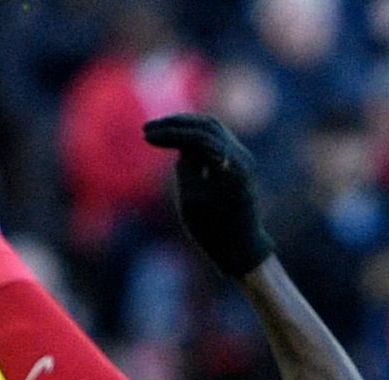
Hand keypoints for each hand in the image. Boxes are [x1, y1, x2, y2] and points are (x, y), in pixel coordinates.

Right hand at [143, 112, 271, 277]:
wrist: (242, 247)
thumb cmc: (214, 231)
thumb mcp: (191, 201)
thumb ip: (185, 169)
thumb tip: (182, 148)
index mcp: (230, 166)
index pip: (197, 137)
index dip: (170, 133)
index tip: (146, 136)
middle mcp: (241, 156)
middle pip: (206, 125)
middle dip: (176, 123)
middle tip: (148, 128)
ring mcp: (242, 157)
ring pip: (212, 129)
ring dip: (185, 126)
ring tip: (160, 130)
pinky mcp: (238, 163)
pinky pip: (215, 140)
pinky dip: (194, 136)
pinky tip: (176, 140)